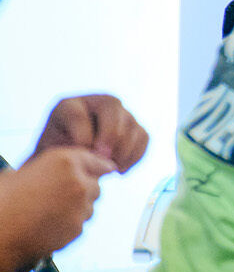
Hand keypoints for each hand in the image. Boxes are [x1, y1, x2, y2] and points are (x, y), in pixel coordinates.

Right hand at [0, 147, 114, 271]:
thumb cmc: (3, 201)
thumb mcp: (21, 172)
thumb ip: (46, 168)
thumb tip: (52, 172)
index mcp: (64, 161)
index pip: (96, 160)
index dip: (100, 166)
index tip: (107, 169)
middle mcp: (78, 181)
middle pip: (96, 185)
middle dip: (85, 190)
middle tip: (64, 197)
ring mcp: (80, 205)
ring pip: (90, 206)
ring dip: (78, 209)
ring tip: (51, 213)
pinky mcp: (77, 228)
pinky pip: (80, 224)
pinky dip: (70, 225)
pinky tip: (49, 226)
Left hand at [33, 95, 147, 172]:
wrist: (72, 165)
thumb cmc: (58, 159)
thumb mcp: (52, 153)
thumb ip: (69, 149)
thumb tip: (100, 152)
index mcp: (69, 106)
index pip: (76, 111)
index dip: (81, 130)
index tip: (82, 150)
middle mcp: (98, 102)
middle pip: (112, 106)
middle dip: (110, 133)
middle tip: (104, 157)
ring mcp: (119, 113)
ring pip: (130, 123)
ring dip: (124, 148)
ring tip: (111, 168)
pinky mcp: (134, 128)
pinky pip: (143, 138)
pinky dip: (134, 155)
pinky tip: (120, 169)